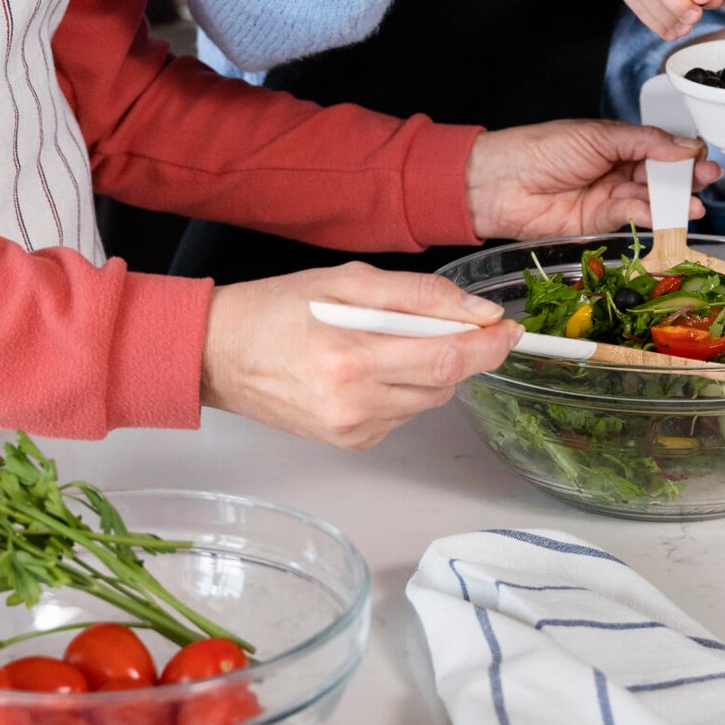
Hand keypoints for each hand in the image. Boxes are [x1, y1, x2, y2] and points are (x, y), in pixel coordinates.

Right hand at [201, 261, 518, 449]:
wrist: (218, 355)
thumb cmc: (274, 310)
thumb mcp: (345, 282)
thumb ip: (416, 294)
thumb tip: (475, 309)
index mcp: (351, 359)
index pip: (446, 359)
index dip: (487, 344)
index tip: (507, 328)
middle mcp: (354, 405)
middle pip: (445, 384)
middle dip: (462, 353)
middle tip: (452, 322)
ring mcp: (352, 430)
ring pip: (428, 402)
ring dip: (430, 370)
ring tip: (390, 341)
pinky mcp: (349, 443)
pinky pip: (403, 415)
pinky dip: (403, 389)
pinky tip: (370, 368)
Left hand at [465, 120, 718, 241]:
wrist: (500, 183)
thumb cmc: (540, 148)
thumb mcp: (597, 135)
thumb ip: (644, 142)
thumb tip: (685, 145)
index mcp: (618, 142)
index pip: (660, 147)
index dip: (683, 153)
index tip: (703, 156)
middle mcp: (617, 169)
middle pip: (661, 176)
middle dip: (686, 178)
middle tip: (707, 178)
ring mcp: (609, 196)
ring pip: (651, 199)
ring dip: (674, 202)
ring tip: (693, 204)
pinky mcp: (600, 222)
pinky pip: (632, 217)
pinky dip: (650, 215)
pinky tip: (665, 213)